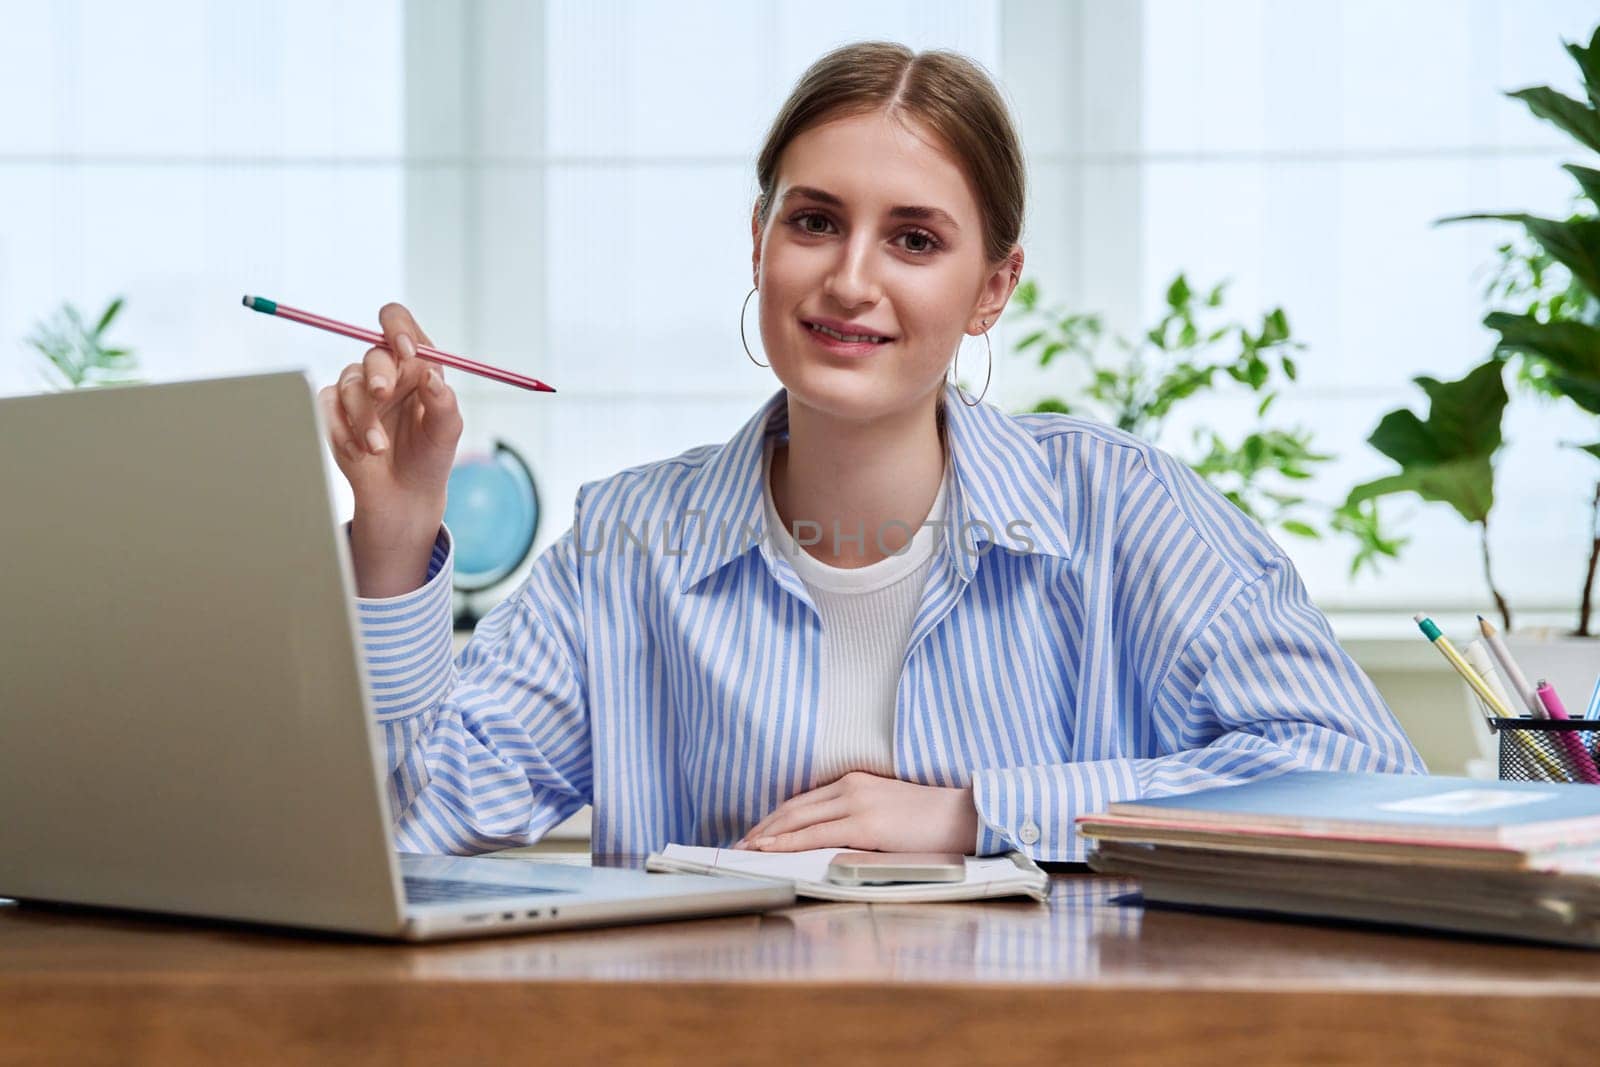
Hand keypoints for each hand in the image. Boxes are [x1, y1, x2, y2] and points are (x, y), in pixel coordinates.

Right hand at [318, 303, 463, 595]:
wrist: (404, 494)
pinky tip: (360, 451)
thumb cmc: (430, 457)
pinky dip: (342, 429)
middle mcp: (386, 371)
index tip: (406, 350)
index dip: (398, 328)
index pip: (399, 325)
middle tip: (383, 393)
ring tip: (379, 448)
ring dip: (364, 417)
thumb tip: (432, 375)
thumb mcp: (447, 431)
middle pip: (373, 352)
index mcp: (415, 364)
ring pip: (350, 384)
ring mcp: (358, 389)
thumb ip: (443, 401)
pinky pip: (328, 406)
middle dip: (377, 372)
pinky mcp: (336, 410)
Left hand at [733, 771, 978, 853]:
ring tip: (745, 849)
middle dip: (762, 827)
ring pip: (797, 819)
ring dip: (766, 835)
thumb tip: (828, 843)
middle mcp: (850, 786)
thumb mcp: (887, 813)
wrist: (965, 817)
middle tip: (739, 845)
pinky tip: (769, 849)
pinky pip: (815, 834)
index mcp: (855, 781)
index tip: (755, 833)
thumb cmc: (931, 822)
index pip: (803, 800)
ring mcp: (857, 803)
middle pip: (793, 807)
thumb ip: (857, 820)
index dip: (775, 818)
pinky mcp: (865, 824)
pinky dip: (787, 842)